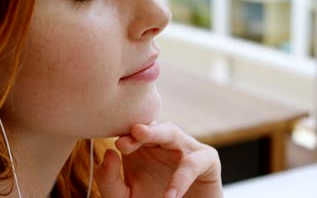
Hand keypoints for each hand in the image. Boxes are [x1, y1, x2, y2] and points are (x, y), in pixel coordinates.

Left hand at [94, 122, 222, 197]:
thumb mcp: (123, 196)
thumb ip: (110, 179)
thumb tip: (109, 153)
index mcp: (140, 146)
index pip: (129, 131)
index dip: (125, 132)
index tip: (117, 144)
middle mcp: (161, 142)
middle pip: (150, 125)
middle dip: (142, 127)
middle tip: (133, 131)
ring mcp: (184, 148)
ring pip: (172, 132)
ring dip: (158, 133)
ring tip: (140, 135)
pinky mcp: (207, 160)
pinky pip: (193, 163)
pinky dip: (182, 178)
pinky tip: (170, 194)